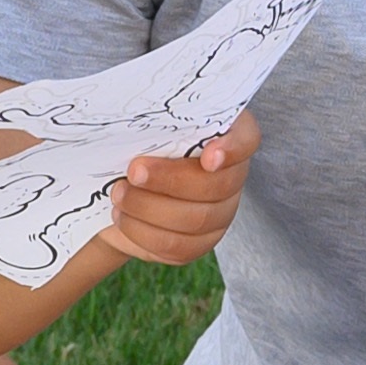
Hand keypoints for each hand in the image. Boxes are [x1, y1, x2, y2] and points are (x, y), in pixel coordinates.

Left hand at [93, 110, 259, 270]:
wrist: (122, 186)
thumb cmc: (139, 144)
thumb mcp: (145, 124)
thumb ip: (154, 120)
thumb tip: (132, 117)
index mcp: (227, 136)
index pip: (246, 139)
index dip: (232, 149)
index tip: (208, 156)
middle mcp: (232, 176)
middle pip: (216, 186)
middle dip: (170, 180)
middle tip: (133, 172)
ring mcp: (220, 214)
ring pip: (195, 220)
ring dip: (149, 208)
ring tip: (119, 194)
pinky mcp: (199, 243)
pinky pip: (178, 247)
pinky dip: (144, 232)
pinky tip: (123, 216)